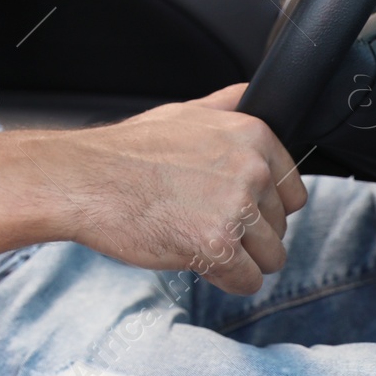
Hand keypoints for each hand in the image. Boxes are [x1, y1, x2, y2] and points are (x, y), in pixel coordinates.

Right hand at [55, 83, 305, 294]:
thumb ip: (226, 106)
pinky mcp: (216, 245)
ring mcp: (235, 208)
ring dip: (238, 259)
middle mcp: (251, 169)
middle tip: (200, 219)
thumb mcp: (183, 112)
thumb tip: (250, 94)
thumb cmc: (126, 151)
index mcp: (251, 135)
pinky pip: (247, 281)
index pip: (293, 191)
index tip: (228, 204)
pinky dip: (224, 280)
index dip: (261, 205)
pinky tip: (193, 257)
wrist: (83, 179)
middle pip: (281, 227)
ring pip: (271, 258)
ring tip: (196, 238)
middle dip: (247, 233)